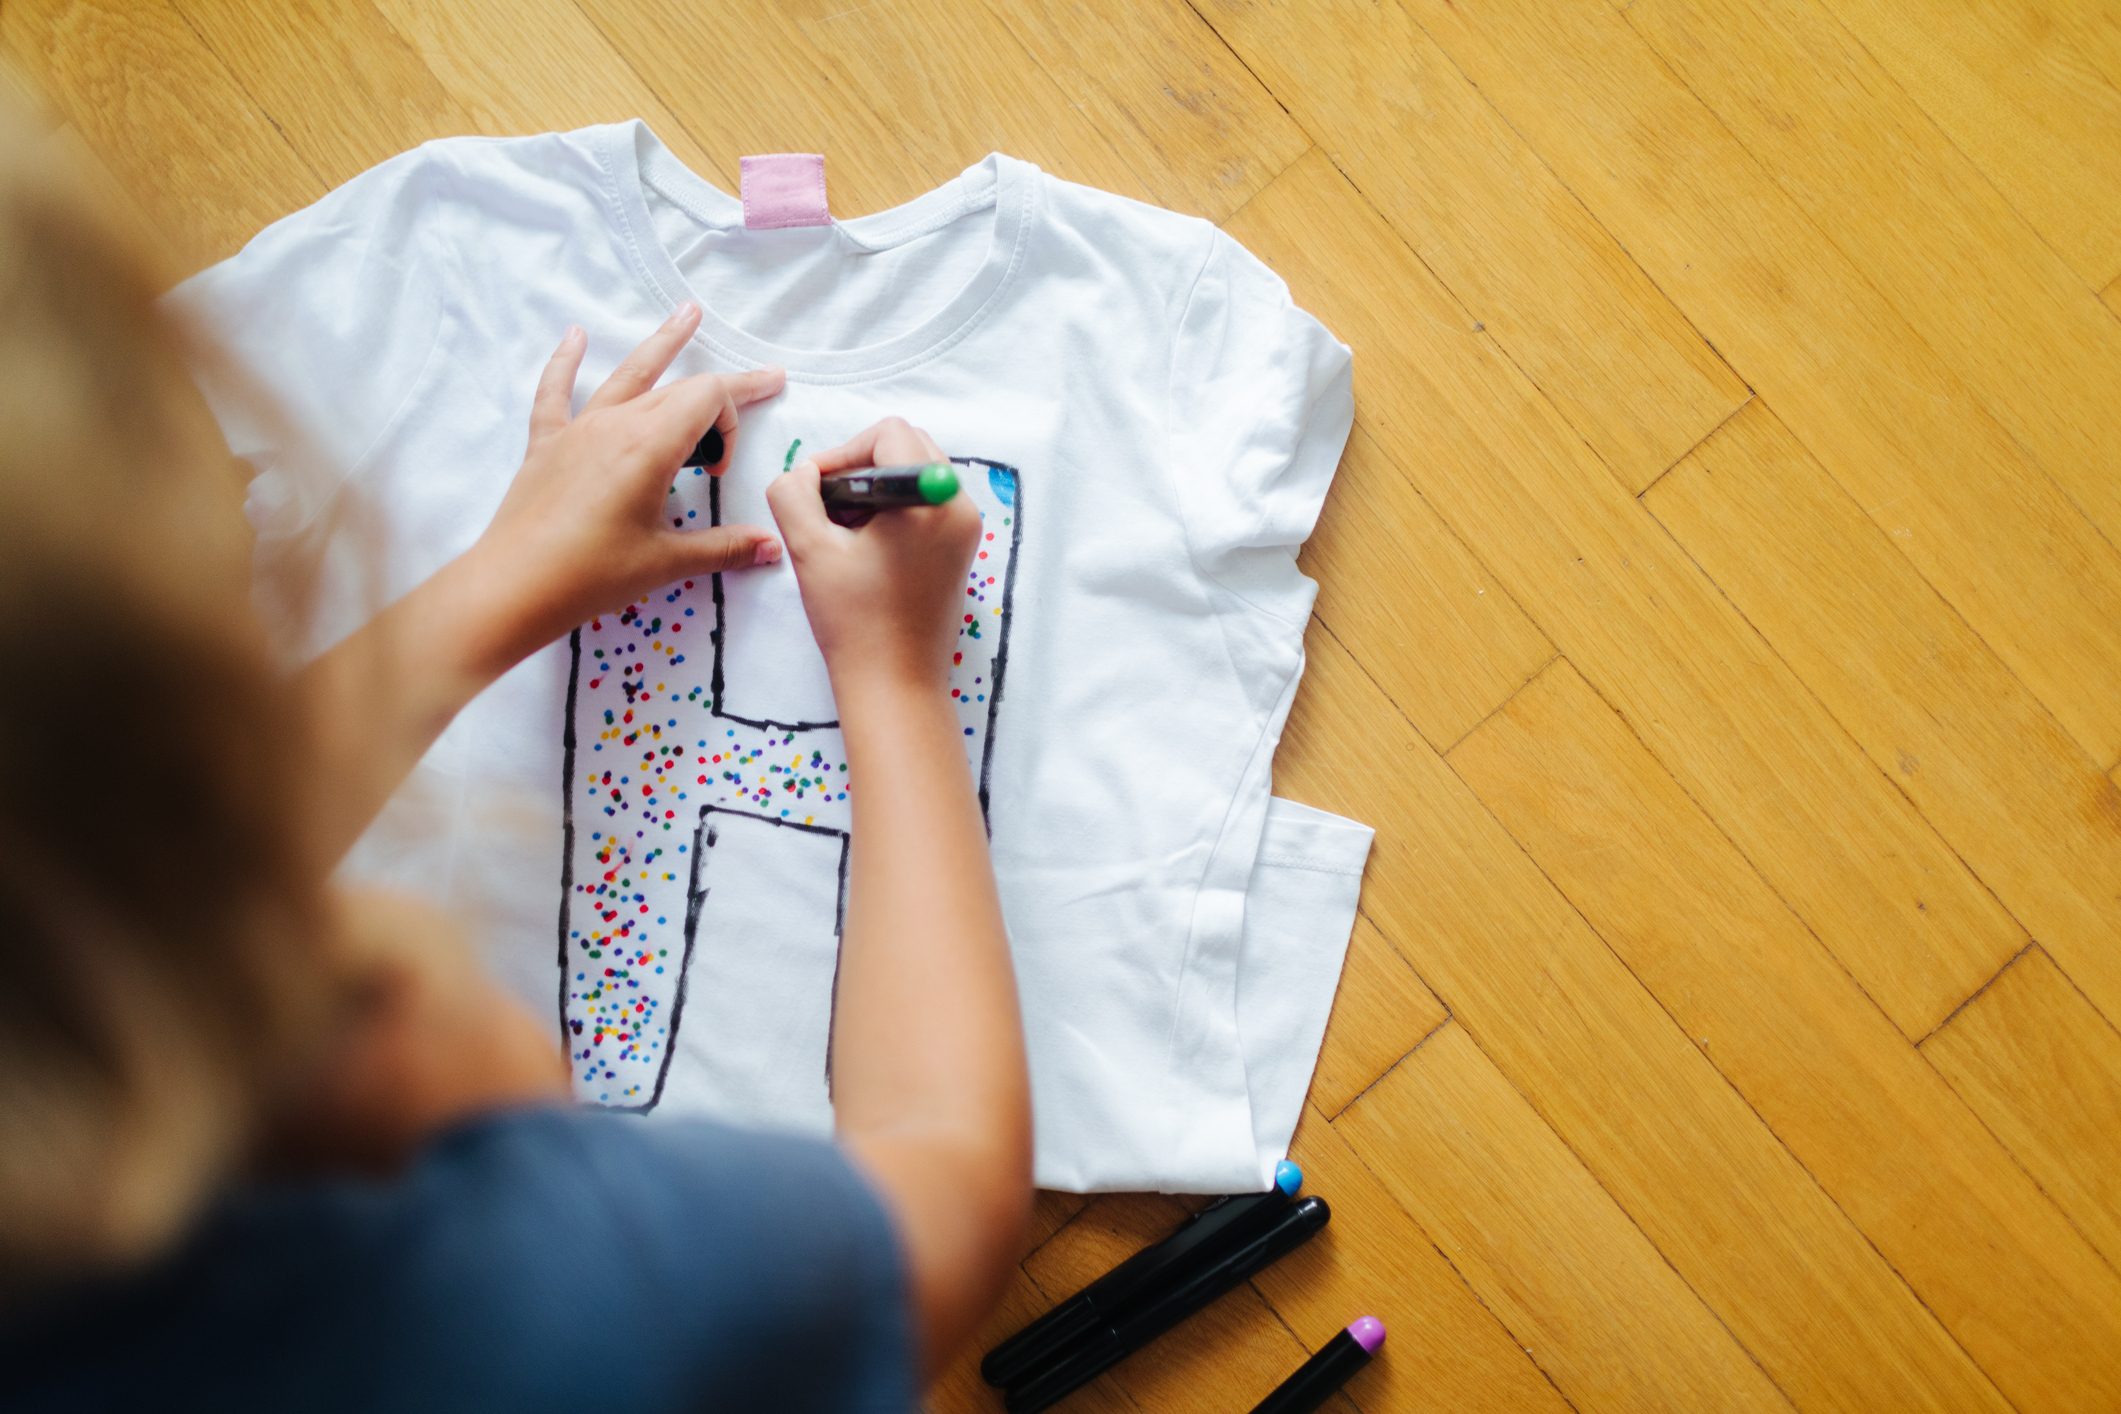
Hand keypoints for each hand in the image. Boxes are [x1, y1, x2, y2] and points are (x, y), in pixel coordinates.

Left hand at [465, 303, 784, 666]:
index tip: (723, 468)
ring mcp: (578, 430)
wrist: (513, 587)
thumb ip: (724, 548)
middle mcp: (616, 424)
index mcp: (651, 445)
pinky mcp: (547, 445)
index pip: (709, 397)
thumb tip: (772, 547)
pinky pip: (556, 392)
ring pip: (628, 374)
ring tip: (688, 312)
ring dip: (662, 343)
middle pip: (678, 387)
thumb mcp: (667, 563)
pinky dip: (566, 361)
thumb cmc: (592, 575)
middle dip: (723, 389)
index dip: (733, 418)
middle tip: (764, 382)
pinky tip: (574, 335)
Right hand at [765, 416, 981, 697]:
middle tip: (827, 508)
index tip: (815, 489)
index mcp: (931, 499)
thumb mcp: (810, 549)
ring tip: (842, 533)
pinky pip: (925, 504)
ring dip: (873, 490)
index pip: (888, 434)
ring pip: (914, 475)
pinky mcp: (960, 550)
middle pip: (907, 448)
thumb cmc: (855, 621)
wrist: (894, 684)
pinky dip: (891, 511)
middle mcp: (960, 507)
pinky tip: (863, 549)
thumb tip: (803, 472)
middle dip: (860, 468)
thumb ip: (794, 494)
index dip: (842, 452)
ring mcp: (965, 529)